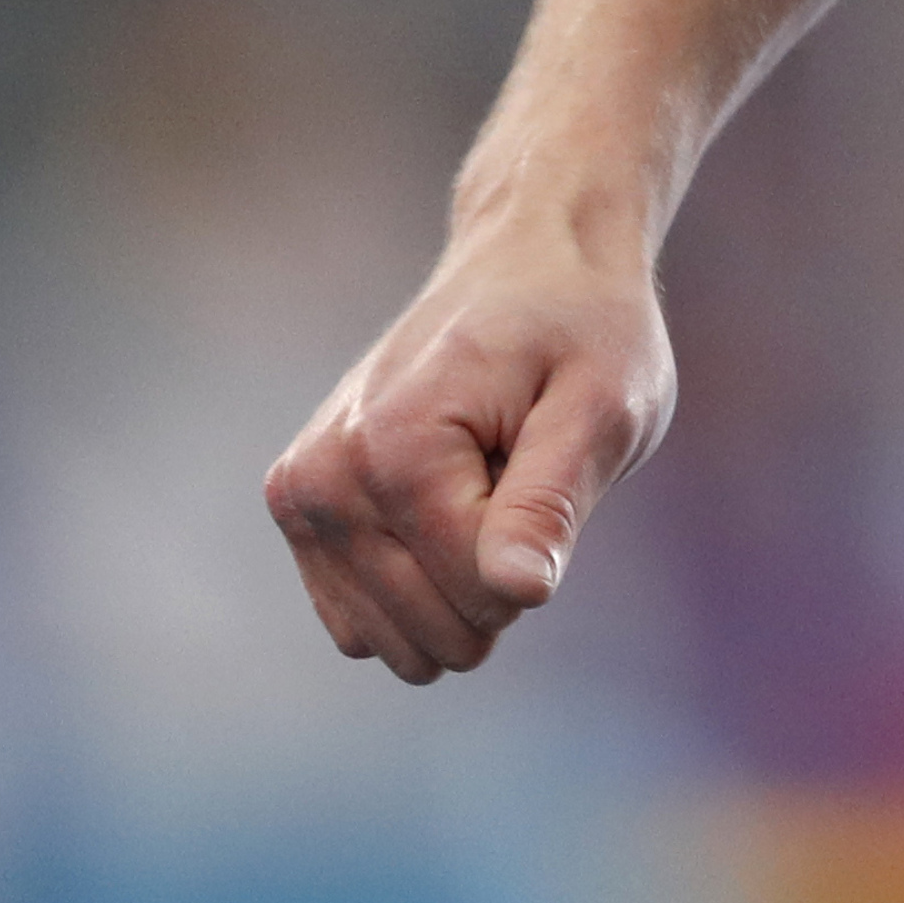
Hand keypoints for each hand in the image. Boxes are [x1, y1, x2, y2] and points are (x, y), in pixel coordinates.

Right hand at [263, 222, 674, 680]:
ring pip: (396, 642)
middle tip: (515, 469)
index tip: (545, 457)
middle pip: (438, 630)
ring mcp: (300, 498)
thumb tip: (519, 593)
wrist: (527, 260)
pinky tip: (442, 500)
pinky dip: (416, 584)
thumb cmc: (580, 329)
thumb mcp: (604, 405)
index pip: (483, 595)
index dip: (540, 549)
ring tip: (480, 481)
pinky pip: (363, 624)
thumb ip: (552, 501)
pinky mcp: (299, 511)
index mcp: (394, 450)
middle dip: (497, 574)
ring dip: (456, 581)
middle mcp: (323, 480)